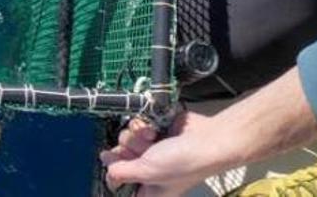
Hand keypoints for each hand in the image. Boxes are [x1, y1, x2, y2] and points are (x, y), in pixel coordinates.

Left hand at [101, 113, 217, 195]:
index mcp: (149, 190)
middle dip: (125, 152)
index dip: (112, 177)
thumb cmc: (183, 162)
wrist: (208, 139)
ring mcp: (151, 150)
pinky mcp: (153, 132)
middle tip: (137, 152)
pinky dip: (142, 126)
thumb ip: (122, 173)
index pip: (120, 187)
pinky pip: (135, 127)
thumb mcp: (147, 173)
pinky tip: (153, 130)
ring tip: (151, 138)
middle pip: (118, 160)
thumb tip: (108, 171)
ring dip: (135, 137)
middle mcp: (148, 171)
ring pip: (125, 140)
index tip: (112, 167)